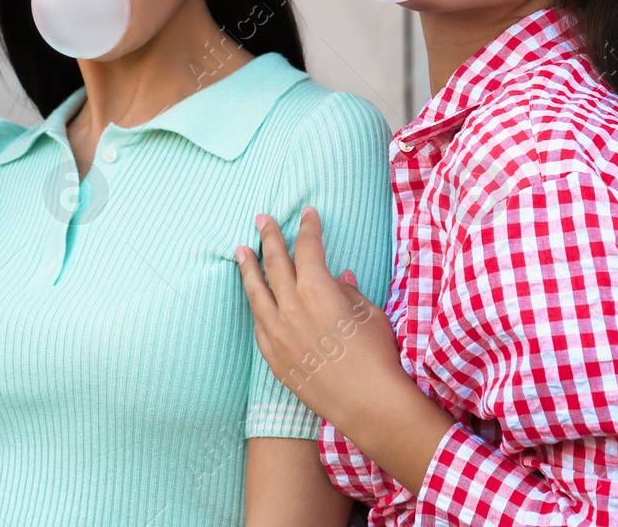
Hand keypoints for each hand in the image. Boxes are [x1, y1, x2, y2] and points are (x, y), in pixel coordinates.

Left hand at [236, 206, 407, 428]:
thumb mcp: (369, 313)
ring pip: (257, 292)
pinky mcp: (273, 357)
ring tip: (241, 250)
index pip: (308, 248)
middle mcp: (290, 307)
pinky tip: (254, 298)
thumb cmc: (376, 354)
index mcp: (317, 289)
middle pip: (276, 263)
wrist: (366, 402)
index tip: (307, 214)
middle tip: (262, 219)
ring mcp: (277, 333)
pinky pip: (258, 324)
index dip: (308, 228)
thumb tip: (340, 278)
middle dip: (269, 237)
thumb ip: (348, 292)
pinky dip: (256, 305)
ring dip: (249, 268)